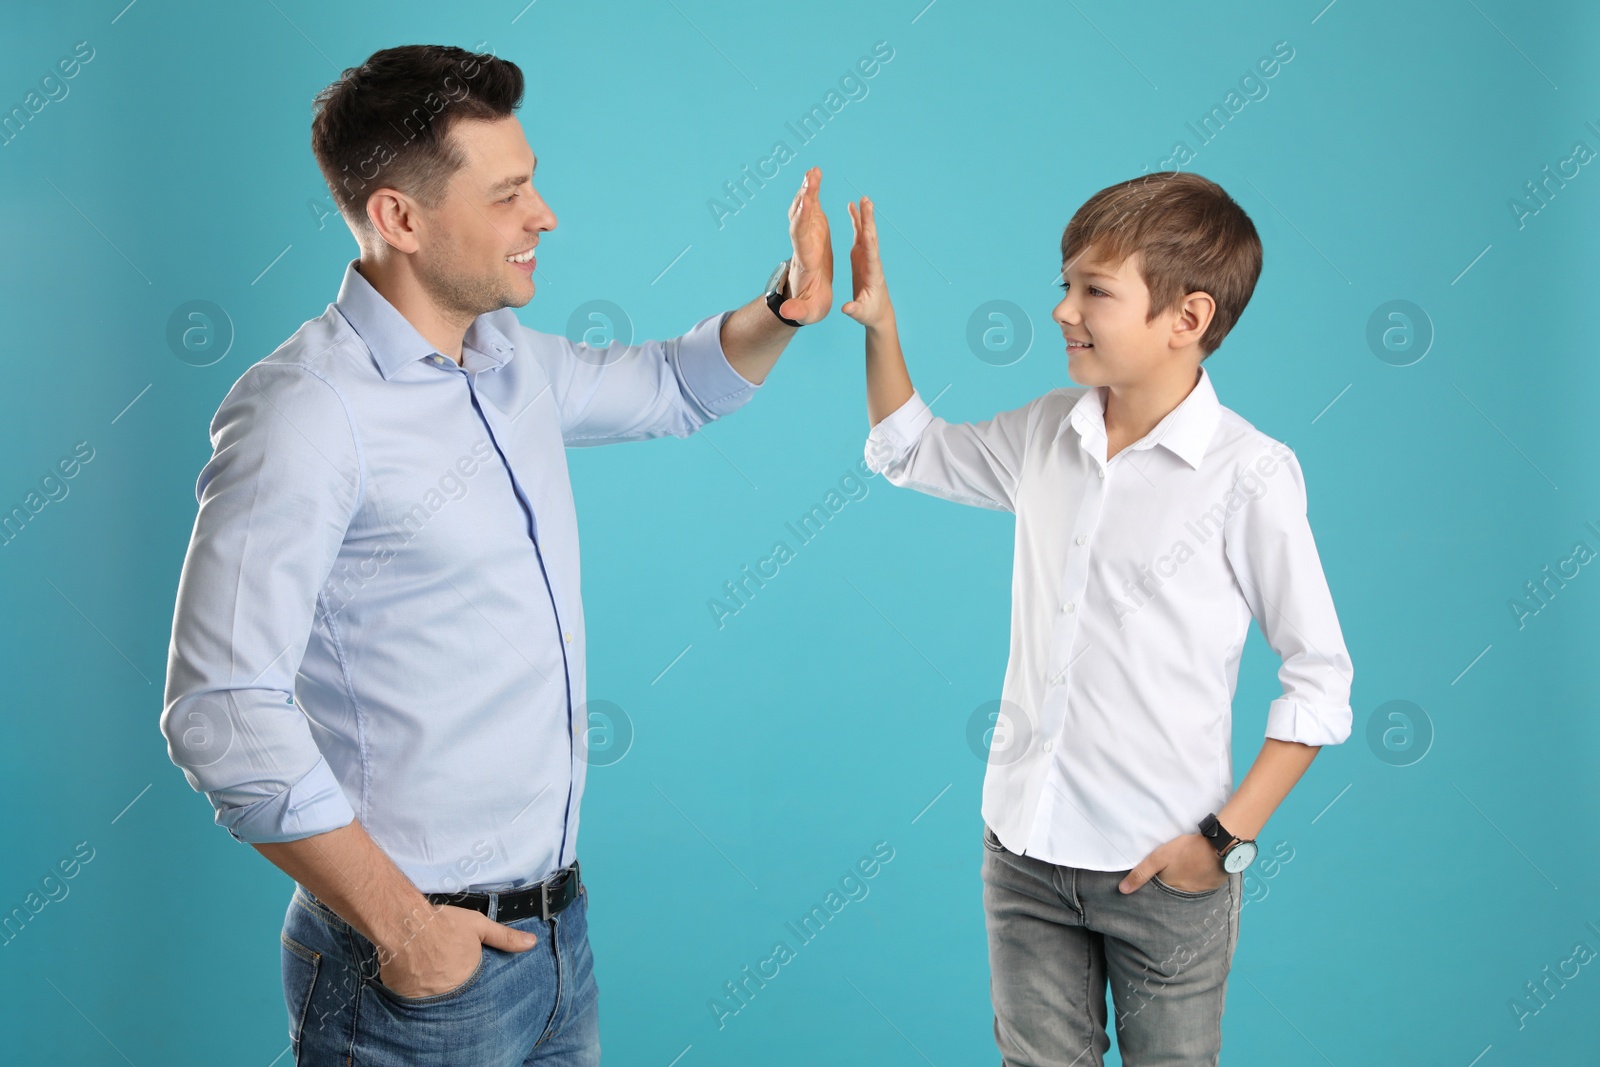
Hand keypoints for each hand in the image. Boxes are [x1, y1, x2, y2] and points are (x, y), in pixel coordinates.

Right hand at [377, 903, 537, 997]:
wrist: (403, 926)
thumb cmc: (442, 924)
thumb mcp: (478, 926)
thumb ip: (505, 938)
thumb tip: (532, 943)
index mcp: (471, 979)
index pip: (479, 991)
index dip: (474, 983)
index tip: (469, 977)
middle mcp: (451, 994)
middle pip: (457, 998)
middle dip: (456, 990)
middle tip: (449, 976)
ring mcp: (427, 1000)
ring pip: (436, 1002)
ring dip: (436, 994)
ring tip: (432, 979)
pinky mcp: (406, 1000)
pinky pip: (414, 1001)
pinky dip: (416, 995)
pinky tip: (414, 982)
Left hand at [779, 166, 832, 325]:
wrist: (804, 299)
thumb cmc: (809, 306)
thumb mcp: (806, 314)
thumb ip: (797, 312)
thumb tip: (786, 313)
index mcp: (805, 260)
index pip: (800, 236)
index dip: (804, 218)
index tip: (808, 201)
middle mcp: (802, 244)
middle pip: (801, 217)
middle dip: (806, 197)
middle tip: (811, 176)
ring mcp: (806, 237)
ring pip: (803, 209)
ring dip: (808, 189)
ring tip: (814, 171)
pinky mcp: (813, 233)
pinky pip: (810, 209)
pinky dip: (812, 192)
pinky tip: (814, 175)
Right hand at [841, 195, 892, 330]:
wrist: (878, 311)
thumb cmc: (870, 313)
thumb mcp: (861, 314)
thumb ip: (854, 310)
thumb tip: (846, 309)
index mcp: (872, 275)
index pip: (871, 257)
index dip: (869, 244)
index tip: (866, 230)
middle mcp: (872, 261)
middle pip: (871, 238)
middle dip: (869, 221)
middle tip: (867, 202)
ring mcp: (867, 256)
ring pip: (866, 233)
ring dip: (865, 216)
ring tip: (863, 199)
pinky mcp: (861, 255)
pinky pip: (860, 234)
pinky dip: (857, 221)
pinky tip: (852, 207)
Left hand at [1118, 833, 1227, 894]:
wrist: (1220, 847)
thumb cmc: (1187, 850)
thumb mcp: (1159, 858)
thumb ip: (1141, 873)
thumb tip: (1123, 890)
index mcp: (1169, 889)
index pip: (1157, 893)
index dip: (1152, 887)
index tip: (1151, 881)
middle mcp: (1183, 895)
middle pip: (1171, 892)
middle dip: (1168, 885)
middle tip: (1169, 872)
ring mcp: (1199, 892)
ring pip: (1185, 889)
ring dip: (1183, 882)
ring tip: (1182, 870)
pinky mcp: (1211, 886)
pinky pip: (1200, 886)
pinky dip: (1196, 880)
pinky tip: (1196, 870)